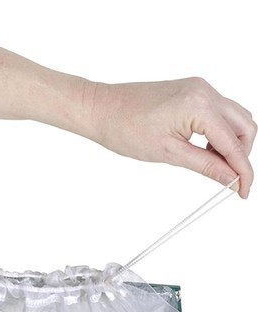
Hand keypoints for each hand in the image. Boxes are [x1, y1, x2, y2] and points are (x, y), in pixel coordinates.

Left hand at [79, 77, 256, 197]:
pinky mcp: (192, 90)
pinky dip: (218, 132)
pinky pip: (218, 112)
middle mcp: (204, 91)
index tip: (243, 190)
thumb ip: (205, 165)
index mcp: (199, 105)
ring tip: (213, 164)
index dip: (242, 171)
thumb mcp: (169, 153)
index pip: (233, 144)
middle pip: (244, 126)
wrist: (101, 109)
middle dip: (241, 154)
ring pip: (233, 117)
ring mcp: (199, 88)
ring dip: (231, 143)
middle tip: (230, 179)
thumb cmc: (125, 128)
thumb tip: (230, 178)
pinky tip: (204, 149)